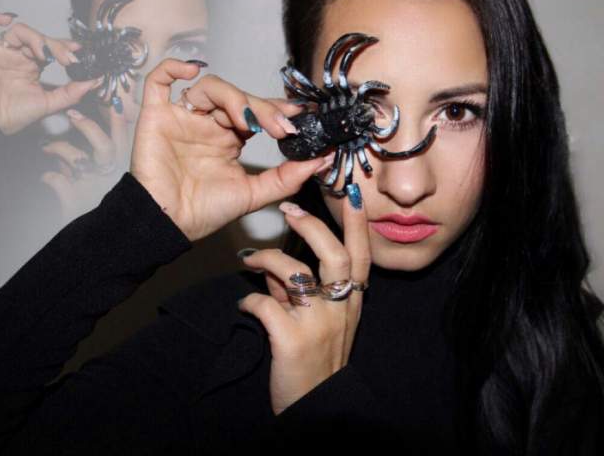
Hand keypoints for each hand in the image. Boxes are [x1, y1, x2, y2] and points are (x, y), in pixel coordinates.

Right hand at [0, 11, 101, 134]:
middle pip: (39, 39)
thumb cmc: (16, 116)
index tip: (79, 50)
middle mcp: (18, 57)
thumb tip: (95, 81)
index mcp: (33, 66)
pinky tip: (8, 19)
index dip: (64, 45)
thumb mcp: (50, 103)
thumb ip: (72, 92)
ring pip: (19, 31)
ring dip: (35, 39)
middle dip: (56, 46)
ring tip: (44, 55)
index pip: (51, 48)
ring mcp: (1, 52)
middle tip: (68, 59)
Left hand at [40, 107, 131, 220]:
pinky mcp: (74, 200)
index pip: (124, 140)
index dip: (118, 121)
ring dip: (59, 149)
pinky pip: (57, 181)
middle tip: (74, 113)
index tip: (111, 102)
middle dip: (89, 126)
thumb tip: (68, 148)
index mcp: (120, 172)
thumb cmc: (95, 213)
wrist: (94, 243)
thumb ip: (83, 165)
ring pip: (77, 158)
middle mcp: (109, 178)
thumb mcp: (93, 185)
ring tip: (47, 146)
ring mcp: (93, 188)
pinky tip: (46, 177)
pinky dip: (49, 177)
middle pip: (106, 146)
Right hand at [130, 58, 331, 240]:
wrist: (168, 225)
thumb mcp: (254, 195)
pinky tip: (192, 71)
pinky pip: (158, 80)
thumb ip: (286, 178)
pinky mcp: (155, 116)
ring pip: (210, 87)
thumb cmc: (203, 212)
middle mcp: (207, 125)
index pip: (256, 112)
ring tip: (246, 122)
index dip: (277, 109)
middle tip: (281, 128)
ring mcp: (182, 118)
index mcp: (229, 140)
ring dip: (233, 98)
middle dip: (264, 109)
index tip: (300, 114)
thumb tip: (321, 161)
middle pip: (238, 98)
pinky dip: (173, 68)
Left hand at [237, 190, 369, 414]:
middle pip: (335, 255)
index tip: (349, 195)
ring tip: (248, 259)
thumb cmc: (315, 363)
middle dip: (312, 226)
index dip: (356, 225)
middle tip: (290, 209)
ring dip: (267, 259)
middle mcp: (340, 310)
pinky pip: (265, 305)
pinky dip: (249, 302)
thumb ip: (299, 293)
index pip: (360, 256)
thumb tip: (276, 268)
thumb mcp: (318, 324)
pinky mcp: (291, 340)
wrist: (314, 407)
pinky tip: (242, 306)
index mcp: (351, 303)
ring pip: (295, 274)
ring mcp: (318, 324)